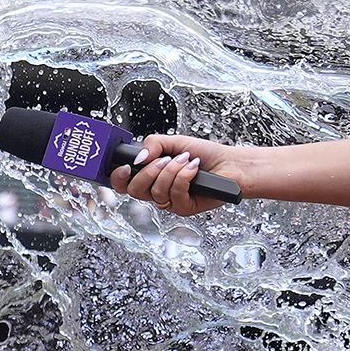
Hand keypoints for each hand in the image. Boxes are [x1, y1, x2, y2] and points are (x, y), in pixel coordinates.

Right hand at [109, 133, 245, 216]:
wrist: (230, 164)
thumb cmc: (205, 154)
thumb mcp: (174, 142)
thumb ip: (152, 144)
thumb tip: (138, 158)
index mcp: (151, 176)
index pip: (125, 184)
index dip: (119, 178)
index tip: (127, 166)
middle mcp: (158, 191)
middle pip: (135, 191)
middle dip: (148, 172)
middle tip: (164, 160)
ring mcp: (170, 201)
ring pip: (156, 192)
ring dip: (172, 171)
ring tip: (186, 160)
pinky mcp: (184, 208)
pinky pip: (175, 194)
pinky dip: (184, 177)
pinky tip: (194, 169)